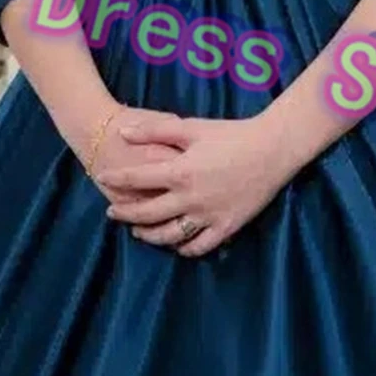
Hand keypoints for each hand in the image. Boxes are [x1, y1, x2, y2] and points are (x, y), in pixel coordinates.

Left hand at [96, 115, 295, 256]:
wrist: (273, 149)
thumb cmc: (232, 134)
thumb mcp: (192, 127)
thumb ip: (155, 131)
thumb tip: (123, 133)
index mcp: (180, 172)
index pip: (137, 180)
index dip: (116, 180)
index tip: (102, 178)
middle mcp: (190, 198)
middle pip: (147, 214)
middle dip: (125, 214)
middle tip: (112, 212)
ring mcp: (208, 216)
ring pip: (169, 236)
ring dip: (149, 236)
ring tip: (138, 231)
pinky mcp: (226, 227)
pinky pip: (199, 246)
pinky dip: (183, 248)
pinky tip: (175, 245)